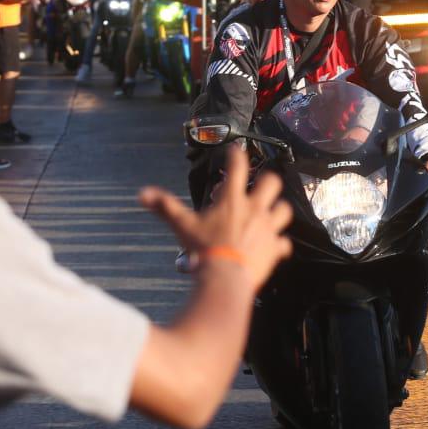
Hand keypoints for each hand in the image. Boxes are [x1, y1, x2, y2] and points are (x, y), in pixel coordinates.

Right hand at [140, 148, 291, 289]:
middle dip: (267, 181)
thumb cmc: (204, 250)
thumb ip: (165, 207)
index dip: (237, 154)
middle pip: (272, 183)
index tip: (236, 150)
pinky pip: (284, 244)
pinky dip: (280, 245)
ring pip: (284, 210)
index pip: (238, 167)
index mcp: (232, 200)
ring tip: (271, 213)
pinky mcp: (274, 249)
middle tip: (260, 185)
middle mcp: (254, 209)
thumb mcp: (182, 226)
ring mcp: (267, 228)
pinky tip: (275, 248)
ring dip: (278, 210)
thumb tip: (143, 194)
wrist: (225, 278)